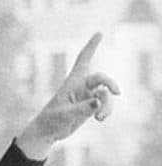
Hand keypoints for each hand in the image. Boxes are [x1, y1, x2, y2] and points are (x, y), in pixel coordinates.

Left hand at [17, 32, 119, 159]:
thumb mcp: (65, 115)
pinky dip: (106, 111)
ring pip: (106, 95)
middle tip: (118, 92)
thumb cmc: (51, 120)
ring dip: (107, 106)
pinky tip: (100, 119)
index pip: (83, 60)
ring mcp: (88, 96)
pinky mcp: (91, 106)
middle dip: (110, 83)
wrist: (47, 132)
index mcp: (72, 82)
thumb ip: (82, 109)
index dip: (91, 46)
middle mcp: (82, 86)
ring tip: (100, 118)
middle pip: (101, 78)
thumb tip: (98, 102)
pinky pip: (105, 105)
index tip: (99, 33)